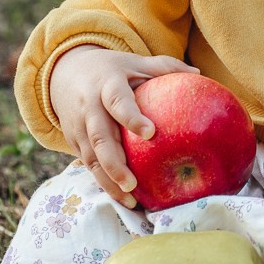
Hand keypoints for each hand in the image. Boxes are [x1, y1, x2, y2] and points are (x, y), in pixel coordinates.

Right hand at [48, 45, 191, 203]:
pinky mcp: (74, 142)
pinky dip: (103, 183)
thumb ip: (164, 67)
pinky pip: (88, 165)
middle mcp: (89, 107)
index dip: (131, 116)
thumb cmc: (112, 70)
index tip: (150, 132)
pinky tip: (122, 199)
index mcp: (107, 84)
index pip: (118, 101)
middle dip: (114, 163)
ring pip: (90, 158)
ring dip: (108, 181)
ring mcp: (78, 127)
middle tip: (133, 183)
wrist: (65, 73)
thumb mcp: (135, 62)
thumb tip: (197, 73)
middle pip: (99, 138)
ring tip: (130, 201)